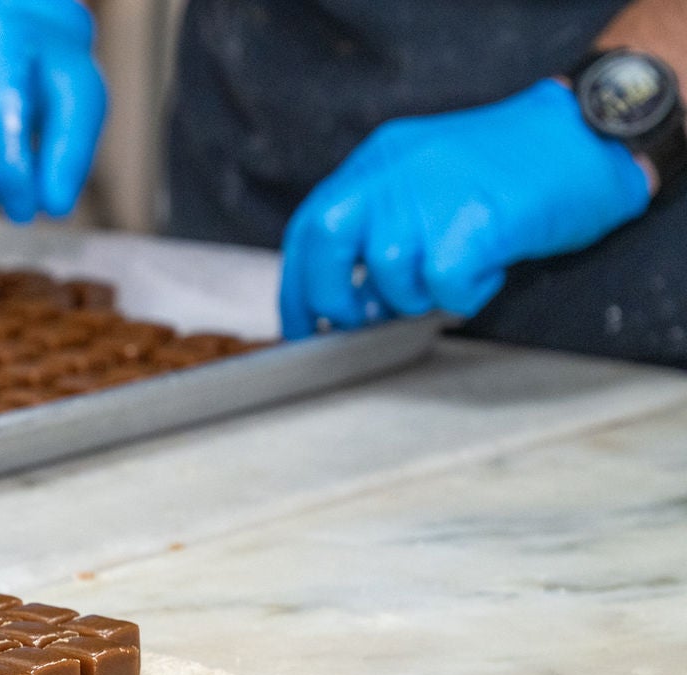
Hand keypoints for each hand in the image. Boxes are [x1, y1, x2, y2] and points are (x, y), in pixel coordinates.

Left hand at [280, 79, 652, 338]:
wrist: (589, 135)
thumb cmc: (514, 167)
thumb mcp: (427, 176)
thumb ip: (382, 221)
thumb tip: (345, 294)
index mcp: (377, 162)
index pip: (309, 227)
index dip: (298, 285)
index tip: (302, 325)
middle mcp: (394, 172)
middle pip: (326, 244)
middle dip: (334, 296)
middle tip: (363, 318)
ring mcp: (430, 194)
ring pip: (390, 273)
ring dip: (417, 296)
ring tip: (456, 274)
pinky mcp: (472, 221)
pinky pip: (444, 285)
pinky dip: (462, 297)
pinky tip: (486, 272)